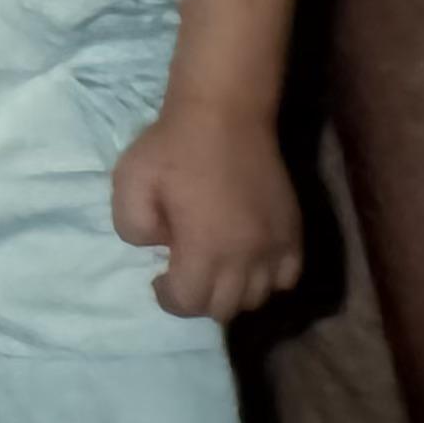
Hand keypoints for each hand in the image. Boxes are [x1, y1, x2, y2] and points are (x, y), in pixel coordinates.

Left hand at [112, 102, 302, 317]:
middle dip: (199, 298)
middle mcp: (248, 257)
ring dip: (233, 291)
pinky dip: (268, 280)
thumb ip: (133, 229)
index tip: (158, 279)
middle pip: (225, 308)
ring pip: (258, 297)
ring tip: (214, 266)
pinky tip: (248, 260)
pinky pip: (288, 278)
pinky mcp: (294, 231)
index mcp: (206, 248)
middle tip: (183, 272)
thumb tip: (158, 248)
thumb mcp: (129, 184)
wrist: (224, 114)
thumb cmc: (172, 147)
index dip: (169, 299)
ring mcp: (276, 246)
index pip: (191, 303)